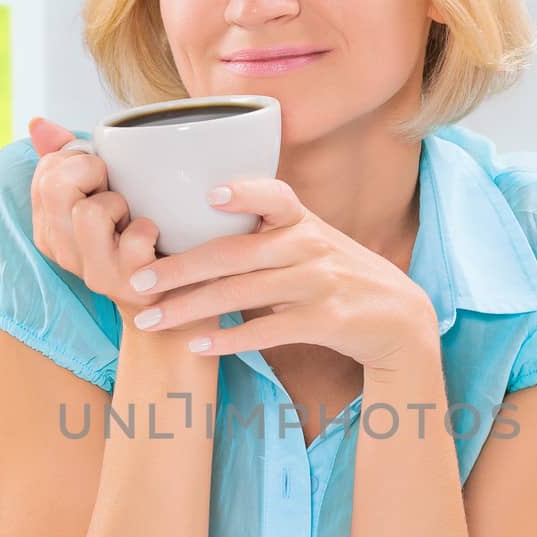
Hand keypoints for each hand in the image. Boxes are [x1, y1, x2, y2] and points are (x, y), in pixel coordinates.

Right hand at [26, 117, 223, 341]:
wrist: (178, 295)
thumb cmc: (140, 236)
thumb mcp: (103, 194)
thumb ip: (69, 158)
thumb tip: (38, 122)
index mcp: (49, 228)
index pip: (45, 172)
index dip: (77, 160)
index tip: (100, 174)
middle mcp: (63, 253)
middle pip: (56, 187)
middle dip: (93, 172)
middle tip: (116, 189)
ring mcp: (94, 272)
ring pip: (89, 213)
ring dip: (119, 204)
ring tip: (131, 218)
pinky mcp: (128, 286)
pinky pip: (134, 239)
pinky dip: (149, 230)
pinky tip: (154, 240)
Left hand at [120, 173, 438, 370]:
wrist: (399, 319)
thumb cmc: (340, 277)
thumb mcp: (313, 242)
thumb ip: (266, 232)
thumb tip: (196, 223)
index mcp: (302, 222)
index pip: (274, 195)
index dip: (245, 192)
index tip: (210, 195)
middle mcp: (310, 247)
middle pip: (234, 254)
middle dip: (178, 268)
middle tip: (136, 281)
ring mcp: (318, 284)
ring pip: (242, 294)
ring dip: (189, 308)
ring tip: (149, 320)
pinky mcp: (325, 321)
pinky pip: (267, 331)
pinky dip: (229, 339)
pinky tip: (197, 345)